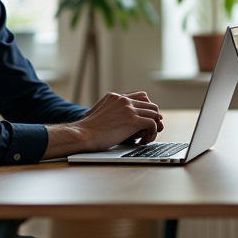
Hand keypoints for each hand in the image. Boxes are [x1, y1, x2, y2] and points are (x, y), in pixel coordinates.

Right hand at [45, 91, 163, 156]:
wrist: (82, 135)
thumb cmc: (87, 130)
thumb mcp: (99, 113)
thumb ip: (111, 111)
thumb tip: (119, 119)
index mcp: (116, 97)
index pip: (142, 97)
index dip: (147, 109)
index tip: (146, 120)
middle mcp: (123, 100)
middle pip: (151, 105)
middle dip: (153, 118)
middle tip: (148, 131)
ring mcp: (128, 109)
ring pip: (154, 114)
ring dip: (154, 127)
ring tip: (146, 137)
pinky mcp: (132, 120)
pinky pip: (153, 124)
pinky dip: (152, 133)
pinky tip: (143, 140)